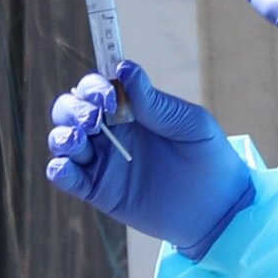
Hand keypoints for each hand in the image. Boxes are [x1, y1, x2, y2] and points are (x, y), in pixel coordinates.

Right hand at [45, 61, 252, 259]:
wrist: (219, 209)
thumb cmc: (210, 157)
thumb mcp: (190, 124)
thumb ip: (155, 102)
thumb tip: (123, 68)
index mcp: (131, 110)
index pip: (96, 88)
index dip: (94, 86)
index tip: (110, 96)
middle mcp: (111, 132)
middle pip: (70, 109)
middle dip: (73, 108)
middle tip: (94, 118)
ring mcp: (103, 162)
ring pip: (62, 140)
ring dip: (62, 134)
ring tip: (79, 139)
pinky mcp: (99, 191)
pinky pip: (67, 177)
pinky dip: (59, 169)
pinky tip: (67, 167)